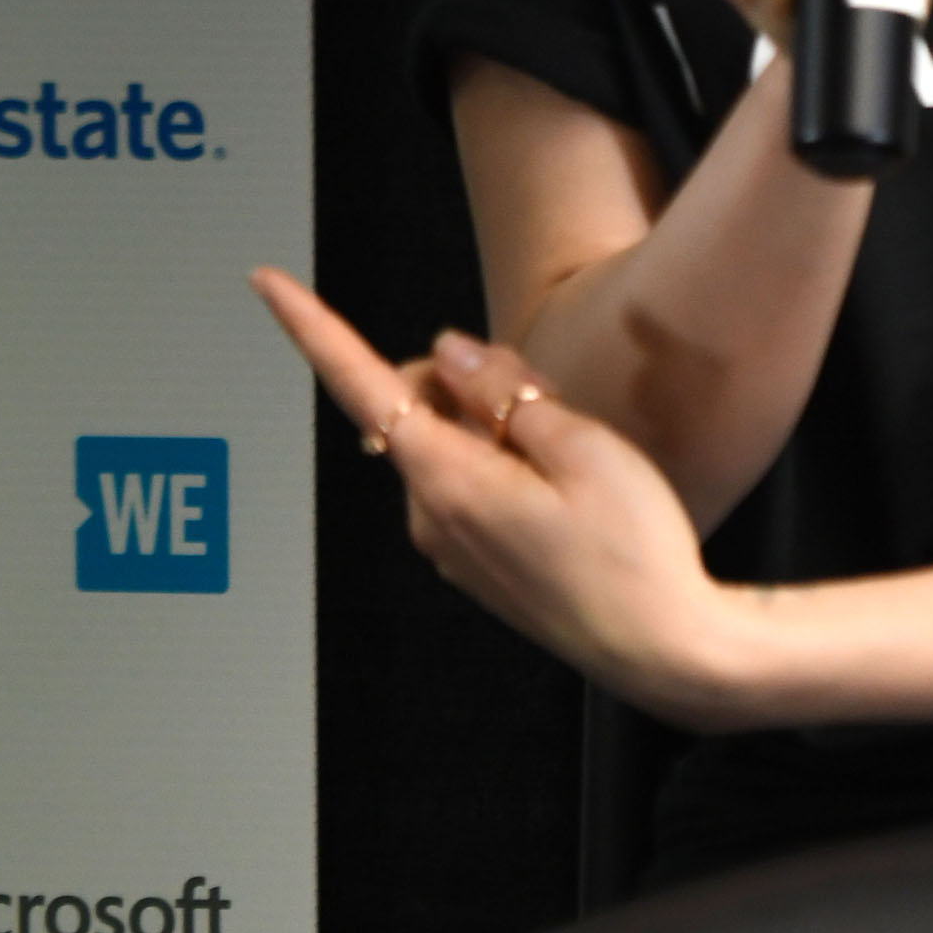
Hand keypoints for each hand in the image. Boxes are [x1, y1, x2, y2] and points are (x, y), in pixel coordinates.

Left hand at [251, 267, 761, 726]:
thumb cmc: (635, 553)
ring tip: (573, 456)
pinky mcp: (475, 561)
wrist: (667, 650)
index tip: (265, 281)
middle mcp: (431, 516)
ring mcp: (450, 544)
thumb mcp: (583, 448)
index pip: (362, 387)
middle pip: (414, 404)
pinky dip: (501, 461)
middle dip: (464, 377)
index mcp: (449, 482)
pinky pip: (467, 482)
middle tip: (550, 397)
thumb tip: (449, 352)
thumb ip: (505, 392)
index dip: (313, 328)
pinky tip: (563, 488)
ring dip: (492, 423)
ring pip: (446, 442)